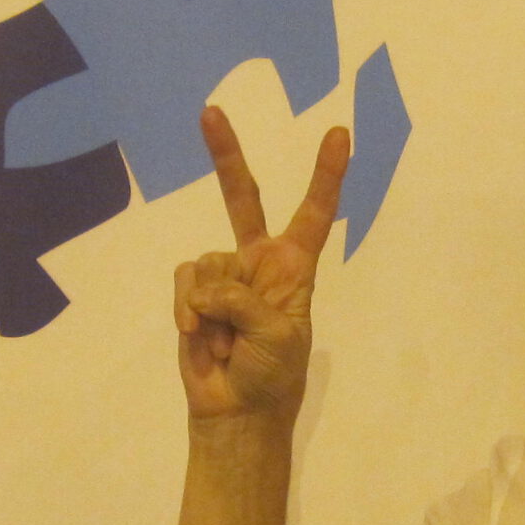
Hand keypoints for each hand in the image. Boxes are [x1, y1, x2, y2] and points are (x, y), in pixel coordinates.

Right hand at [174, 109, 349, 424]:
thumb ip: (245, 299)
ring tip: (227, 342)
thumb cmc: (273, 375)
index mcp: (294, 268)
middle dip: (224, 155)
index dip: (326, 174)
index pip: (313, 213)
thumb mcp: (279, 335)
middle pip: (241, 198)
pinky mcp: (192, 294)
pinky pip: (185, 282)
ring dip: (213, 308)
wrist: (236, 413)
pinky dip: (188, 310)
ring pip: (208, 262)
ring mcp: (223, 276)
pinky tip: (200, 338)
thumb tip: (204, 290)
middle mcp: (257, 262)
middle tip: (209, 111)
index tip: (339, 133)